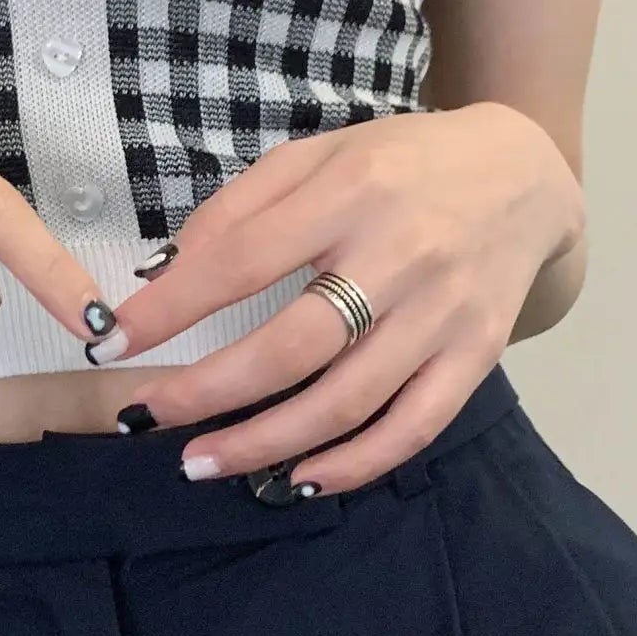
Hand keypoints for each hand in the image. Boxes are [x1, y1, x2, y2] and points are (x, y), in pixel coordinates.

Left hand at [98, 103, 585, 493]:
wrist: (525, 175)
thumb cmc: (400, 164)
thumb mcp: (316, 155)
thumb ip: (239, 209)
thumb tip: (164, 276)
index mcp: (350, 194)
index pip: (241, 260)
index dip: (170, 308)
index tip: (111, 340)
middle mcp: (401, 257)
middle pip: (292, 347)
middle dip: (208, 393)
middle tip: (147, 417)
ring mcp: (444, 315)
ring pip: (347, 402)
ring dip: (265, 444)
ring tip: (202, 463)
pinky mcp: (476, 357)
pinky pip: (412, 429)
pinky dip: (354, 466)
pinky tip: (299, 479)